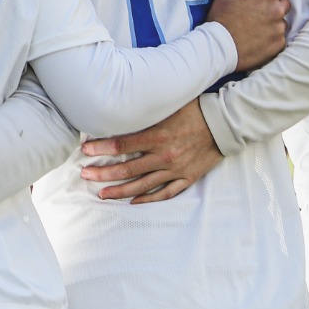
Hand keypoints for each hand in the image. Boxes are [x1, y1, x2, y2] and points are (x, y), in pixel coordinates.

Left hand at [80, 97, 221, 202]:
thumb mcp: (167, 106)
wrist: (223, 123)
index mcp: (157, 136)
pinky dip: (149, 199)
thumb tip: (119, 110)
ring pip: (142, 186)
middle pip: (127, 170)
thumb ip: (144, 113)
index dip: (100, 149)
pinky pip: (165, 194)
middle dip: (103, 174)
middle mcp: (164, 156)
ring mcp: (176, 169)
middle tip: (85, 175)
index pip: (121, 146)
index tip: (84, 151)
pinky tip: (134, 202)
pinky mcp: (188, 178)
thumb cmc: (193, 110)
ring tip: (102, 194)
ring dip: (120, 191)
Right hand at [204, 0, 290, 70]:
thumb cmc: (221, 17)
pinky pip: (280, 37)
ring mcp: (279, 29)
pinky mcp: (278, 45)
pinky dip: (271, 37)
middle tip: (257, 11)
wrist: (219, 46)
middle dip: (274, 5)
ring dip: (273, 22)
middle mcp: (277, 11)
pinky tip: (257, 38)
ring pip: (282, 21)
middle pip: (285, 4)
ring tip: (255, 27)